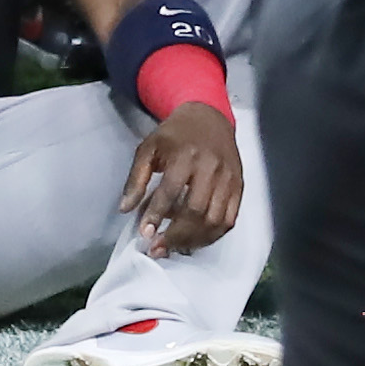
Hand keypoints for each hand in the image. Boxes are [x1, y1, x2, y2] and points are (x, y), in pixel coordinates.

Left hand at [120, 98, 245, 252]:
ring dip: (193, 240)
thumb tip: (125, 209)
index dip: (157, 215)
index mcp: (186, 155)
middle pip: (196, 210)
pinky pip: (229, 219)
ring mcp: (228, 179)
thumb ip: (136, 178)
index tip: (145, 233)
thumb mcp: (149, 148)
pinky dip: (212, 235)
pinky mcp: (239, 187)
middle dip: (175, 235)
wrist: (209, 117)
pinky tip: (196, 240)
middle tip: (157, 248)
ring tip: (174, 248)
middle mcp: (211, 168)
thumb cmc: (175, 134)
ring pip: (214, 219)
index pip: (171, 191)